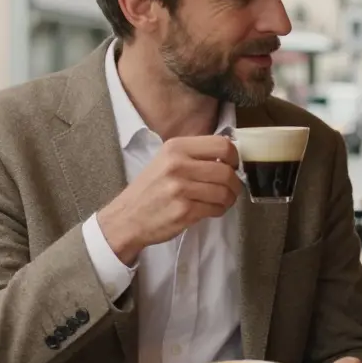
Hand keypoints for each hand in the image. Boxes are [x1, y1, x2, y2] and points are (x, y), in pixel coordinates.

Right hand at [97, 135, 242, 262]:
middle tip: (231, 188)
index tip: (232, 166)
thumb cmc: (150, 189)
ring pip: (224, 191)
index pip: (222, 144)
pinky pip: (216, 208)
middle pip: (226, 171)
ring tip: (222, 200)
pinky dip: (219, 210)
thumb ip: (194, 155)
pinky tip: (211, 209)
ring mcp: (180, 188)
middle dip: (234, 183)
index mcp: (176, 147)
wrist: (127, 218)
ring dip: (229, 198)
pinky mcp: (184, 210)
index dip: (234, 157)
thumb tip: (229, 154)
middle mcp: (178, 165)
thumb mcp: (166, 160)